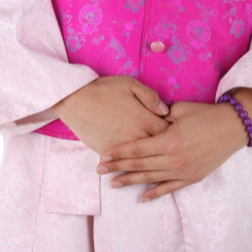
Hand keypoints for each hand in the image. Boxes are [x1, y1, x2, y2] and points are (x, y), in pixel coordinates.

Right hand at [52, 75, 171, 155]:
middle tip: (170, 148)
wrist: (76, 99)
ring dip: (150, 160)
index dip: (173, 132)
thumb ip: (151, 97)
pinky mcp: (108, 153)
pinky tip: (137, 166)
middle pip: (158, 149)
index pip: (168, 132)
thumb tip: (166, 111)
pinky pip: (124, 163)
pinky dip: (131, 164)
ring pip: (142, 160)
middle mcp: (136, 137)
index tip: (176, 132)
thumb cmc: (105, 89)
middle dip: (165, 148)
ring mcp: (122, 147)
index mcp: (144, 119)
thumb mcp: (131, 85)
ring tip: (157, 161)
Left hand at [95, 99, 249, 201]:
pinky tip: (142, 197)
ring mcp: (182, 171)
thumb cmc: (205, 114)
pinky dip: (154, 193)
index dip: (119, 152)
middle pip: (139, 165)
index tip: (103, 155)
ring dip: (131, 181)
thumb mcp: (179, 110)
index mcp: (169, 140)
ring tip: (114, 184)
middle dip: (117, 167)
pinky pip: (169, 188)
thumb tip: (148, 119)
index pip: (137, 149)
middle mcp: (173, 159)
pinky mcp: (191, 178)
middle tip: (99, 171)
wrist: (232, 127)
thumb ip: (160, 116)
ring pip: (150, 179)